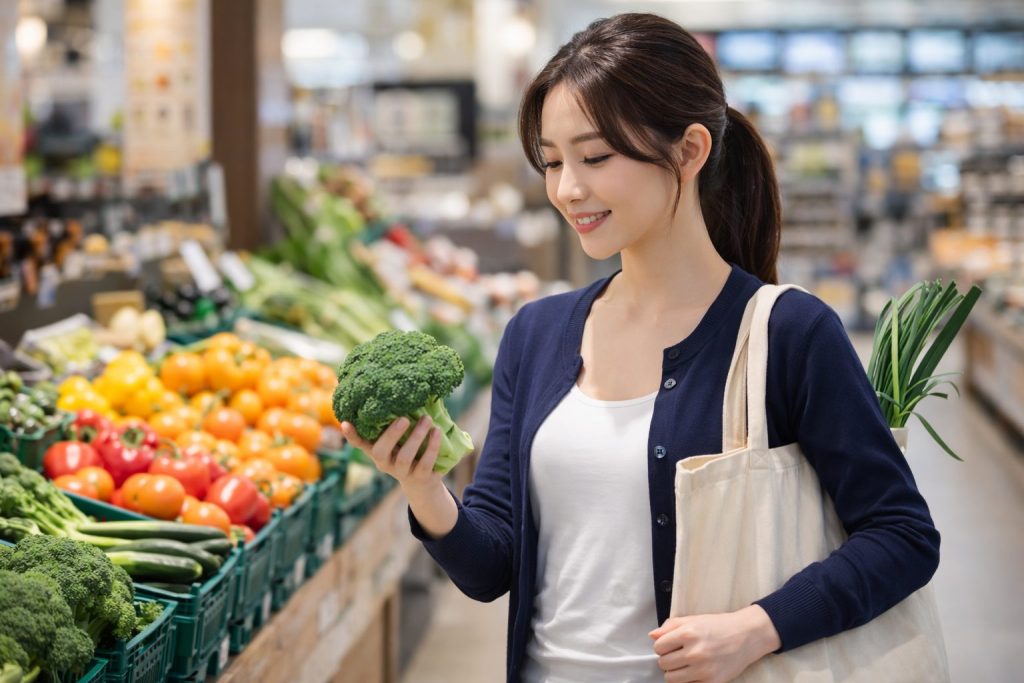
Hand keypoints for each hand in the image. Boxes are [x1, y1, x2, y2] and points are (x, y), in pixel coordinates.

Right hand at [340, 416, 443, 497]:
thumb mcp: (400, 438)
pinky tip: (437, 432)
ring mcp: (401, 473)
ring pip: (404, 457)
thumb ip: (398, 421)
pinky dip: (432, 447)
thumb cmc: (410, 450)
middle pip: (380, 451)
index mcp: (376, 450)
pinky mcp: (420, 478)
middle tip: (404, 418)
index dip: (351, 435)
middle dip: (391, 434)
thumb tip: (407, 389)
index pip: (360, 444)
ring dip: (416, 436)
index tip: (345, 423)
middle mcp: (384, 463)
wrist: (423, 482)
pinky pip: (424, 464)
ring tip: (427, 420)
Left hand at [649, 606, 780, 682]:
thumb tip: (652, 635)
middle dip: (668, 659)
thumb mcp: (693, 619)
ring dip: (675, 672)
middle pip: (663, 664)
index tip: (670, 645)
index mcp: (688, 633)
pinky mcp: (712, 682)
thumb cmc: (718, 626)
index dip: (662, 646)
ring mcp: (704, 669)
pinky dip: (689, 680)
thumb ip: (670, 626)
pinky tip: (696, 671)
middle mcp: (695, 652)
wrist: (747, 636)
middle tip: (679, 654)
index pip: (658, 647)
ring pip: (671, 679)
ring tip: (685, 664)